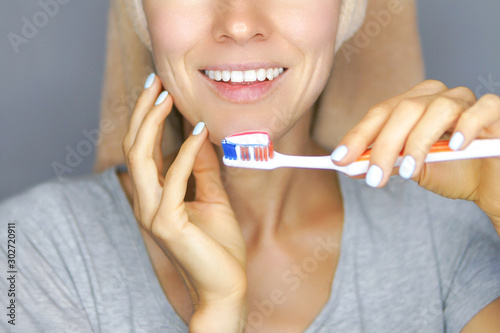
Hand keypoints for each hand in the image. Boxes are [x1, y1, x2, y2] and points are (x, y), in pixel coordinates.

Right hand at [122, 74, 247, 331]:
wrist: (225, 285)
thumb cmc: (219, 246)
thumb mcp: (213, 198)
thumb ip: (203, 169)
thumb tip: (201, 136)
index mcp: (154, 197)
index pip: (141, 150)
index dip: (146, 118)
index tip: (159, 90)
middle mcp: (146, 203)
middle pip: (133, 147)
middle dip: (142, 112)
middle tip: (156, 82)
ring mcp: (152, 214)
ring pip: (139, 158)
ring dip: (152, 123)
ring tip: (167, 96)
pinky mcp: (167, 224)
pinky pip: (174, 179)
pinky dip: (186, 153)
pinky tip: (198, 132)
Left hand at [331, 80, 499, 234]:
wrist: (491, 185)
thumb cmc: (454, 172)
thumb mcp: (414, 170)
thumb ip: (387, 163)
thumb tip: (351, 165)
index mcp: (415, 105)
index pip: (381, 113)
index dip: (358, 135)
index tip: (340, 159)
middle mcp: (438, 97)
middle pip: (404, 110)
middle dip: (383, 145)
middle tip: (375, 178)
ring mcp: (468, 101)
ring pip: (437, 108)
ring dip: (418, 142)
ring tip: (409, 170)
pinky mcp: (496, 112)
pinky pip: (482, 108)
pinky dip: (466, 126)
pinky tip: (454, 147)